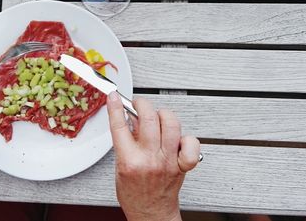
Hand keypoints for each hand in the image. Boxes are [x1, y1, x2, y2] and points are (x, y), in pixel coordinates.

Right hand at [107, 92, 200, 220]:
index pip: (119, 126)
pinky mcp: (182, 164)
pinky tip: (176, 138)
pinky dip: (185, 136)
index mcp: (129, 161)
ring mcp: (168, 161)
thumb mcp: (120, 166)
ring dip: (162, 114)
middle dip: (141, 104)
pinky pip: (191, 142)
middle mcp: (150, 159)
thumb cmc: (134, 194)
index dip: (115, 107)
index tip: (114, 97)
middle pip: (148, 118)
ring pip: (170, 123)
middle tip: (138, 105)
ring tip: (156, 118)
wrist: (151, 214)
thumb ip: (125, 142)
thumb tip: (130, 118)